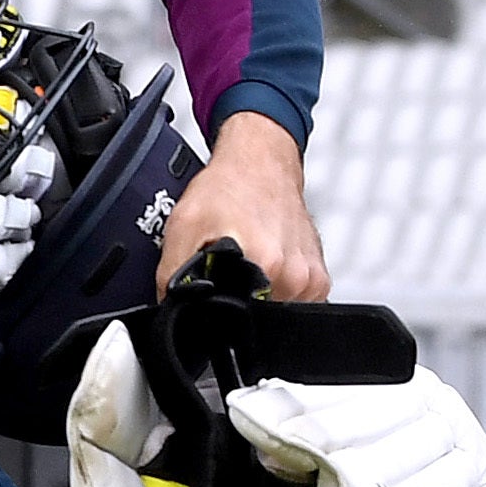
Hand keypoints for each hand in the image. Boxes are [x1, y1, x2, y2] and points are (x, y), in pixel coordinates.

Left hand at [157, 110, 327, 301]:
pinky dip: (275, 289)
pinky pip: (292, 301)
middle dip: (235, 303)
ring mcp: (310, 280)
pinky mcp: (318, 280)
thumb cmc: (229, 187)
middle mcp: (295, 276)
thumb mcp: (183, 228)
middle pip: (254, 319)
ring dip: (256, 296)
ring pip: (273, 312)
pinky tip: (265, 263)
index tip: (213, 289)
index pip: (235, 324)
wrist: (261, 163)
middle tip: (229, 268)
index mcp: (265, 265)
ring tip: (247, 261)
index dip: (214, 315)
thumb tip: (167, 311)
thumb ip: (171, 277)